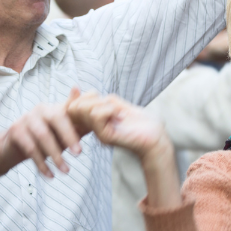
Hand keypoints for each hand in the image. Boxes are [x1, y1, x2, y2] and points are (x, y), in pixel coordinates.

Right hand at [0, 88, 82, 177]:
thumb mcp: (63, 132)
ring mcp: (26, 118)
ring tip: (65, 171)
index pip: (69, 112)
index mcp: (55, 107)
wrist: (13, 145)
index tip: (83, 147)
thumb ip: (79, 126)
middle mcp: (41, 109)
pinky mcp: (15, 131)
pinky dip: (42, 164)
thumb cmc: (45, 138)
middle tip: (78, 154)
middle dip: (68, 137)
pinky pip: (30, 148)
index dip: (77, 127)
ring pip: (43, 136)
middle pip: (56, 119)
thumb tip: (99, 125)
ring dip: (55, 155)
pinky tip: (50, 175)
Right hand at [67, 92, 180, 207]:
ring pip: (83, 109)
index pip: (73, 106)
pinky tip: (120, 116)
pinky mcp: (105, 136)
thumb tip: (91, 93)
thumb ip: (105, 101)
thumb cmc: (143, 123)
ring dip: (103, 103)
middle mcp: (93, 129)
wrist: (157, 137)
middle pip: (74, 106)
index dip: (81, 96)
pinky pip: (96, 115)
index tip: (97, 94)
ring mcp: (98, 133)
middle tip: (112, 105)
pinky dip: (109, 109)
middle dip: (92, 97)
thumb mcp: (120, 106)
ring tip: (117, 112)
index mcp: (95, 122)